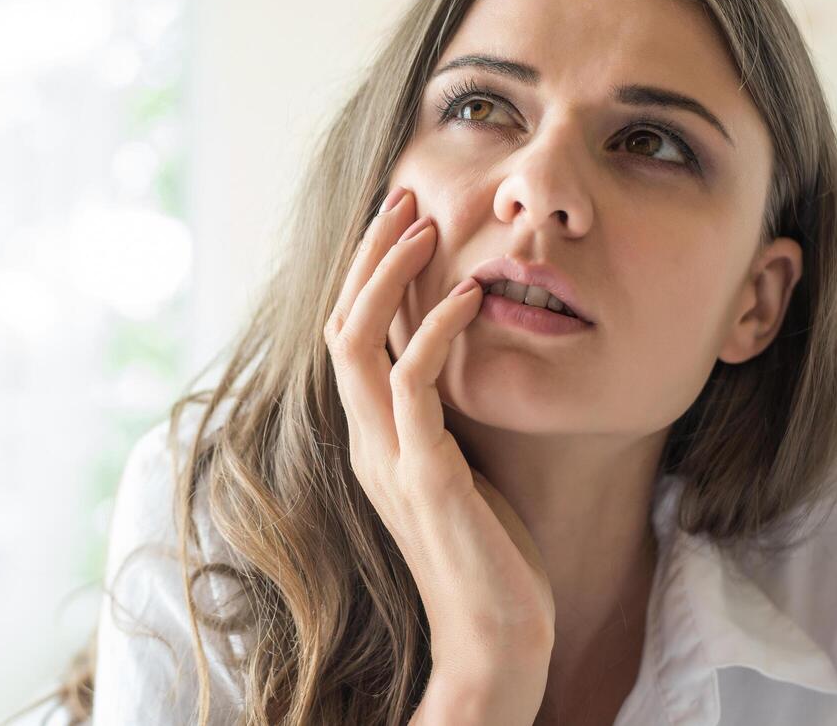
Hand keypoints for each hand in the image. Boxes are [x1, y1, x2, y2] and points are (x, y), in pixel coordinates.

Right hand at [322, 186, 554, 719]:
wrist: (497, 638)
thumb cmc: (490, 551)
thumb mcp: (459, 463)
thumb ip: (443, 413)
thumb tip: (456, 355)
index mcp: (373, 434)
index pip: (348, 334)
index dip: (367, 272)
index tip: (401, 218)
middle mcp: (367, 439)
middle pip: (339, 323)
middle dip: (369, 256)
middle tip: (404, 196)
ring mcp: (390, 457)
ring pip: (356, 343)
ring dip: (387, 277)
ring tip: (425, 225)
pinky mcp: (425, 477)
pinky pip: (414, 387)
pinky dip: (436, 332)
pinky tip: (469, 296)